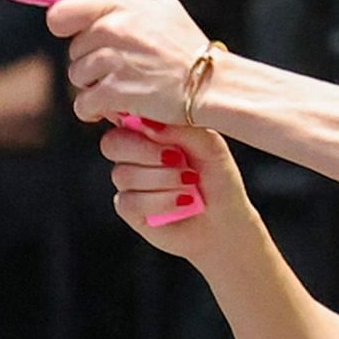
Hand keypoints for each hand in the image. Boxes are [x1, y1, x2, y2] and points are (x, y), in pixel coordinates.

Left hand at [48, 0, 209, 125]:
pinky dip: (94, 110)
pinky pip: (83, 104)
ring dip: (93, 86)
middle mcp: (115, 29)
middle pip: (74, 49)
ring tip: (120, 88)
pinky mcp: (114, 92)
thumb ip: (133, 7)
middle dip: (91, 62)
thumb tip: (109, 10)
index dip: (65, 26)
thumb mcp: (165, 11)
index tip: (73, 34)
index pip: (65, 11)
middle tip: (117, 70)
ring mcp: (113, 61)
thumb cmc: (192, 52)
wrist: (212, 84)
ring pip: (77, 76)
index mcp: (124, 7)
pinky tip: (112, 108)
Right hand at [103, 124, 250, 261]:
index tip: (159, 130)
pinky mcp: (129, 209)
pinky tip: (183, 202)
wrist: (225, 222)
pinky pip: (129, 201)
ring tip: (189, 183)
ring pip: (123, 174)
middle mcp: (135, 154)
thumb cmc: (219, 179)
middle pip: (112, 143)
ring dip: (163, 179)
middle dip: (147, 151)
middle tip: (178, 159)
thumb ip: (181, 128)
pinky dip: (161, 201)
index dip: (132, 119)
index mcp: (151, 130)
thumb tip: (147, 122)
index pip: (123, 115)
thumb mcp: (210, 146)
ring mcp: (129, 182)